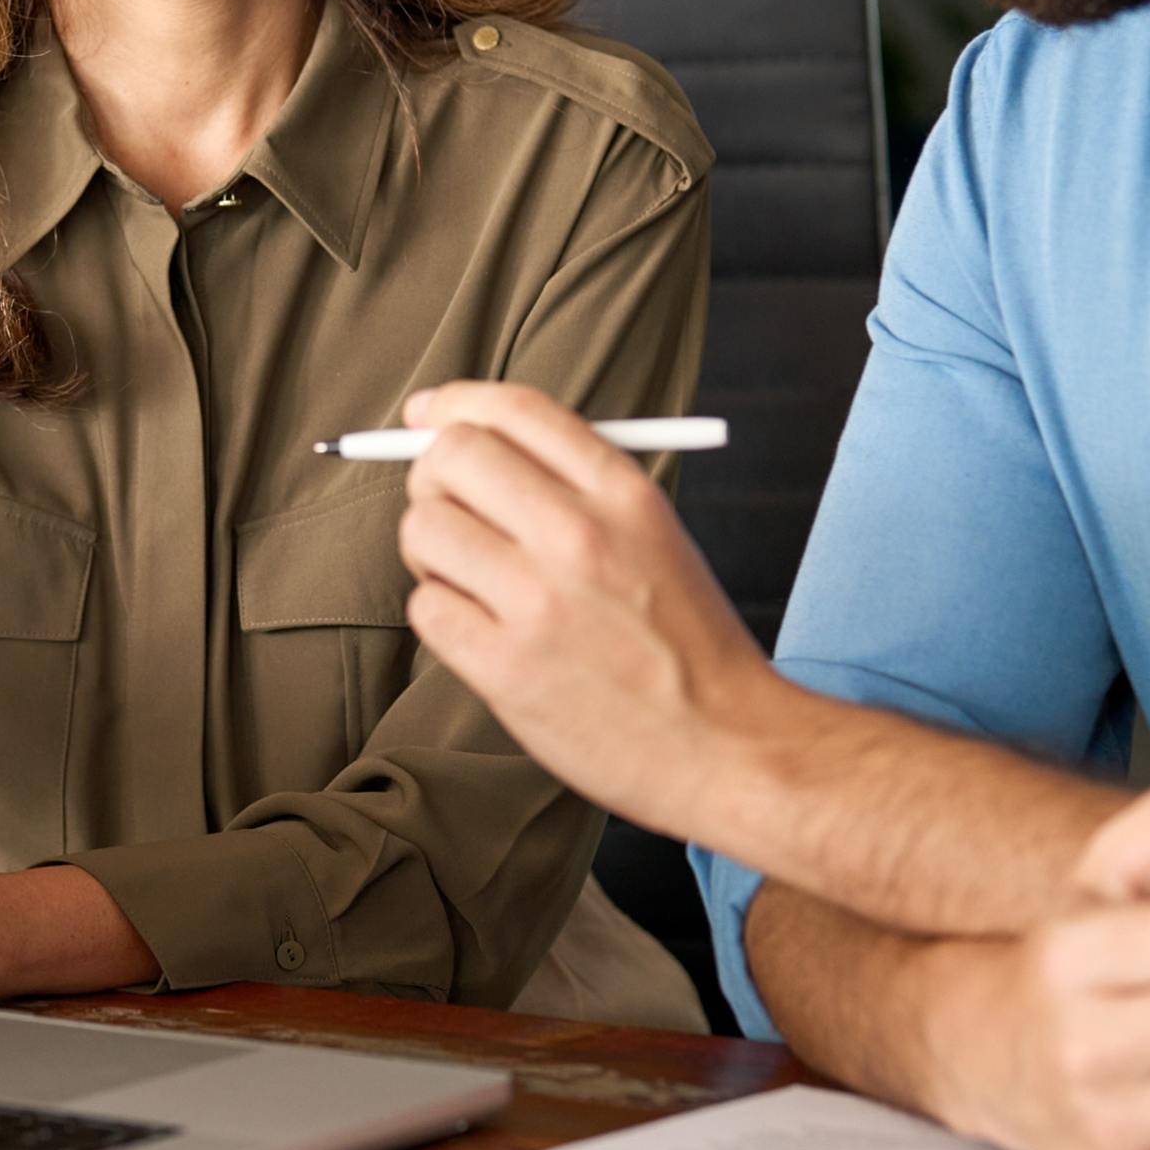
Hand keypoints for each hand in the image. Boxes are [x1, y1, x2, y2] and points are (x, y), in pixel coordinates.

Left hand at [396, 380, 768, 836]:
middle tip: (452, 509)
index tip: (428, 416)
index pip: (512, 409)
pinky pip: (426, 609)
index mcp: (622, 492)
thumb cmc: (685, 641)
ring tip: (476, 581)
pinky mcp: (505, 668)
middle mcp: (578, 535)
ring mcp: (537, 603)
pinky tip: (484, 630)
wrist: (727, 745)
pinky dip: (443, 614)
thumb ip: (573, 484)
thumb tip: (466, 437)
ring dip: (433, 552)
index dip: (456, 403)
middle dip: (433, 477)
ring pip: (422, 531)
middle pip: (451, 457)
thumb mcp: (654, 533)